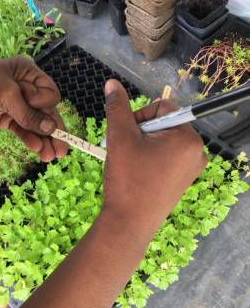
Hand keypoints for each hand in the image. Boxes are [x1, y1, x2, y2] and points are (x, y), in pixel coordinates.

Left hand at [0, 57, 67, 161]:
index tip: (33, 105)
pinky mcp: (8, 119)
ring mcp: (17, 105)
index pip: (49, 92)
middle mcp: (25, 88)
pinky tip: (38, 150)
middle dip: (53, 129)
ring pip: (36, 124)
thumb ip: (29, 114)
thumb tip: (51, 129)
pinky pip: (24, 130)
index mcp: (27, 73)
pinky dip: (31, 140)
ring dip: (44, 140)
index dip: (45, 103)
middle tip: (63, 149)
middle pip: (46, 111)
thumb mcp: (6, 96)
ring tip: (51, 156)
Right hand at [102, 79, 206, 231]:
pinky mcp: (184, 179)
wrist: (129, 224)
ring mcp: (192, 167)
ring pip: (163, 139)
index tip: (125, 134)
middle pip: (163, 123)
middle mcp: (197, 151)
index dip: (139, 115)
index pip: (162, 107)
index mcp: (187, 138)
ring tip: (130, 161)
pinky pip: (167, 156)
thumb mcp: (119, 138)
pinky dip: (150, 157)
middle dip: (141, 131)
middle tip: (126, 150)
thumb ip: (117, 107)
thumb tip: (111, 84)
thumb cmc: (127, 179)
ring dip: (143, 143)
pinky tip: (138, 170)